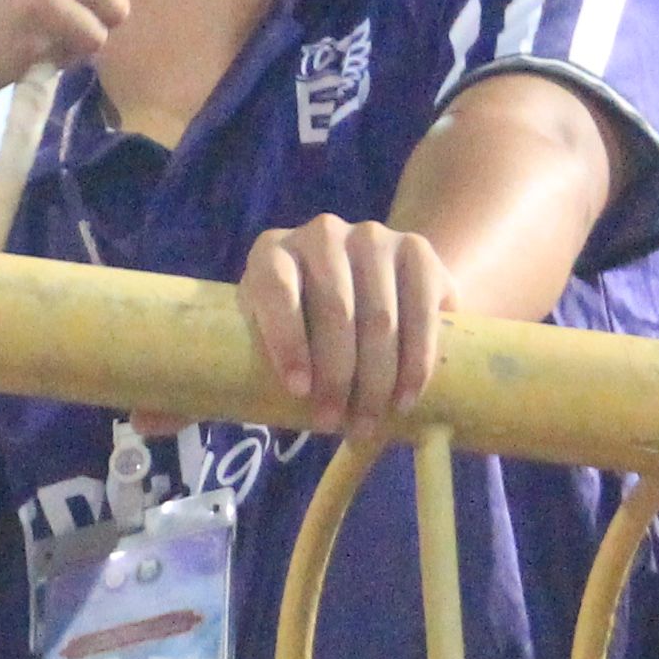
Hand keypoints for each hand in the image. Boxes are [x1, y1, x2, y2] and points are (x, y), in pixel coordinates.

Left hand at [236, 215, 452, 432]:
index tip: (298, 391)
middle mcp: (322, 234)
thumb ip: (254, 361)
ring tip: (367, 424)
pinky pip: (421, 313)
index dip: (287, 340)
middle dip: (336, 377)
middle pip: (334, 309)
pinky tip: (404, 398)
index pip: (276, 290)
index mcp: (273, 252)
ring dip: (376, 380)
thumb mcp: (271, 331)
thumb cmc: (303, 323)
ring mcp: (373, 238)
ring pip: (380, 318)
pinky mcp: (418, 252)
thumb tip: (237, 424)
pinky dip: (415, 363)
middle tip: (334, 425)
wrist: (367, 283)